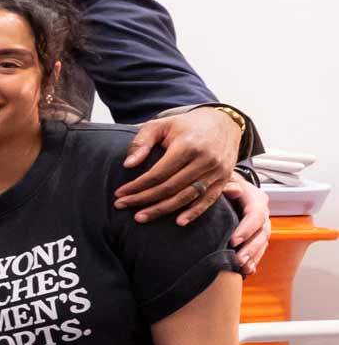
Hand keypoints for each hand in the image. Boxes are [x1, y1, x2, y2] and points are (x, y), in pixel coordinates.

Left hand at [117, 108, 241, 219]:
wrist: (224, 122)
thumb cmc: (186, 125)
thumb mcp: (161, 125)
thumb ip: (142, 142)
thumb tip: (127, 165)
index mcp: (188, 146)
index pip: (159, 173)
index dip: (137, 186)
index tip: (119, 193)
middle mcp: (205, 160)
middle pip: (170, 187)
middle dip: (144, 199)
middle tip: (123, 206)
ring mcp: (217, 171)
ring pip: (187, 197)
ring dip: (163, 210)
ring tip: (141, 217)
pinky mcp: (225, 179)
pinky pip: (208, 200)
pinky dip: (194, 212)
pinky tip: (179, 222)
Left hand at [223, 177, 269, 272]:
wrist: (230, 186)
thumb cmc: (225, 182)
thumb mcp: (226, 179)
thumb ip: (228, 185)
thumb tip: (231, 190)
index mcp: (257, 200)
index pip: (255, 216)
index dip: (246, 229)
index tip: (232, 241)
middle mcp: (262, 214)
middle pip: (261, 233)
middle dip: (250, 249)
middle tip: (238, 261)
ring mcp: (261, 226)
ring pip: (261, 244)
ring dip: (253, 257)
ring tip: (242, 269)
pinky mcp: (256, 236)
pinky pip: (258, 250)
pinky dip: (254, 261)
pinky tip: (247, 272)